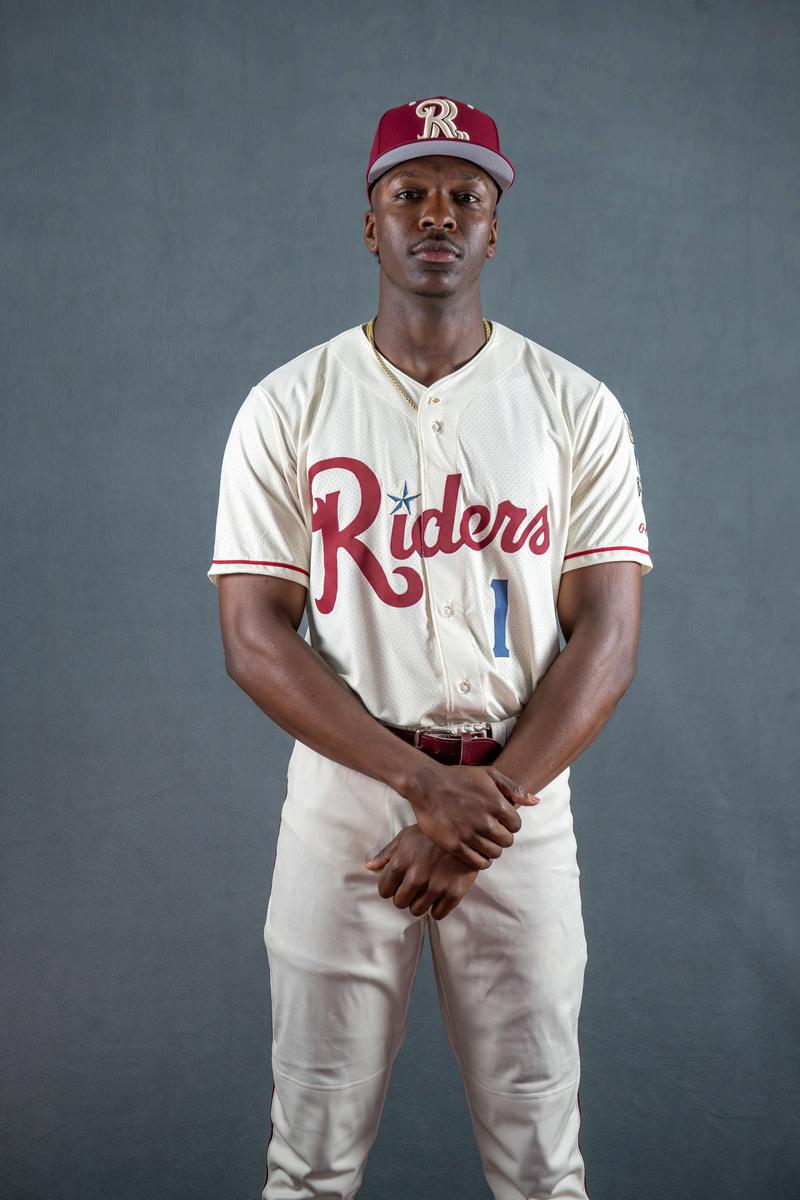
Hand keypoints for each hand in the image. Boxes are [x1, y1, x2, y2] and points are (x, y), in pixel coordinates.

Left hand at [364, 824, 479, 919]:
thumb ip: (386, 853)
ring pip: (417, 911)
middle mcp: (416, 877)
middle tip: (414, 887)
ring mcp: (436, 886)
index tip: (399, 883)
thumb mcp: (406, 836)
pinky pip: (437, 914)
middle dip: (404, 896)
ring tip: (427, 890)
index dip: (390, 887)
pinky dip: (437, 908)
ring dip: (420, 903)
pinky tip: (440, 895)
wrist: (466, 830)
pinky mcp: (454, 893)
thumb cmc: (432, 833)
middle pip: (399, 903)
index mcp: (401, 862)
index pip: (384, 891)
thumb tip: (369, 867)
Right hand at [405, 761, 539, 869]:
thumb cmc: (458, 777)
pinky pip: (478, 863)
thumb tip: (535, 802)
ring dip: (491, 849)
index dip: (509, 824)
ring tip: (482, 841)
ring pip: (494, 853)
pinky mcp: (455, 845)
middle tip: (491, 832)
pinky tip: (475, 851)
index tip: (499, 821)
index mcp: (497, 804)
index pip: (516, 826)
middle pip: (507, 842)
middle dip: (502, 837)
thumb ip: (513, 787)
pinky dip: (481, 860)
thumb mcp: (488, 774)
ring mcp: (470, 834)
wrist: (426, 784)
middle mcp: (486, 821)